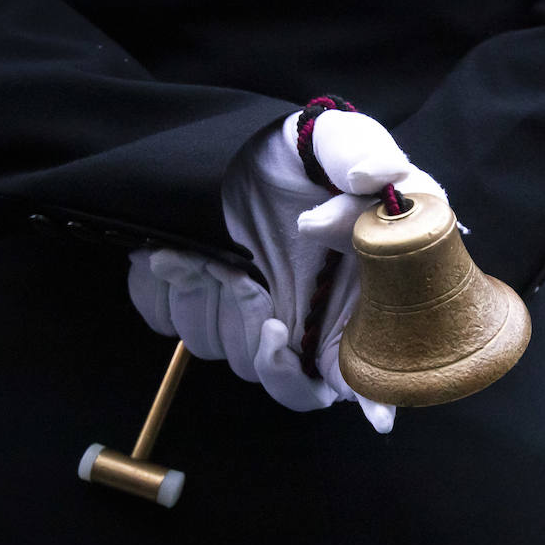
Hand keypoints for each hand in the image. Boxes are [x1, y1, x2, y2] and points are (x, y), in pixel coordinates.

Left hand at [129, 108, 446, 432]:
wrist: (240, 143)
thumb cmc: (306, 150)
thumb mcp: (341, 140)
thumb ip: (366, 155)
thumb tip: (378, 177)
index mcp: (358, 297)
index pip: (370, 373)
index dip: (367, 395)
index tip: (363, 405)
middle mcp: (310, 320)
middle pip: (282, 378)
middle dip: (255, 327)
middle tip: (244, 274)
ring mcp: (251, 314)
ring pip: (222, 351)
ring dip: (207, 299)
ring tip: (211, 249)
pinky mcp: (201, 301)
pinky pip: (171, 321)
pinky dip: (166, 290)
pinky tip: (175, 253)